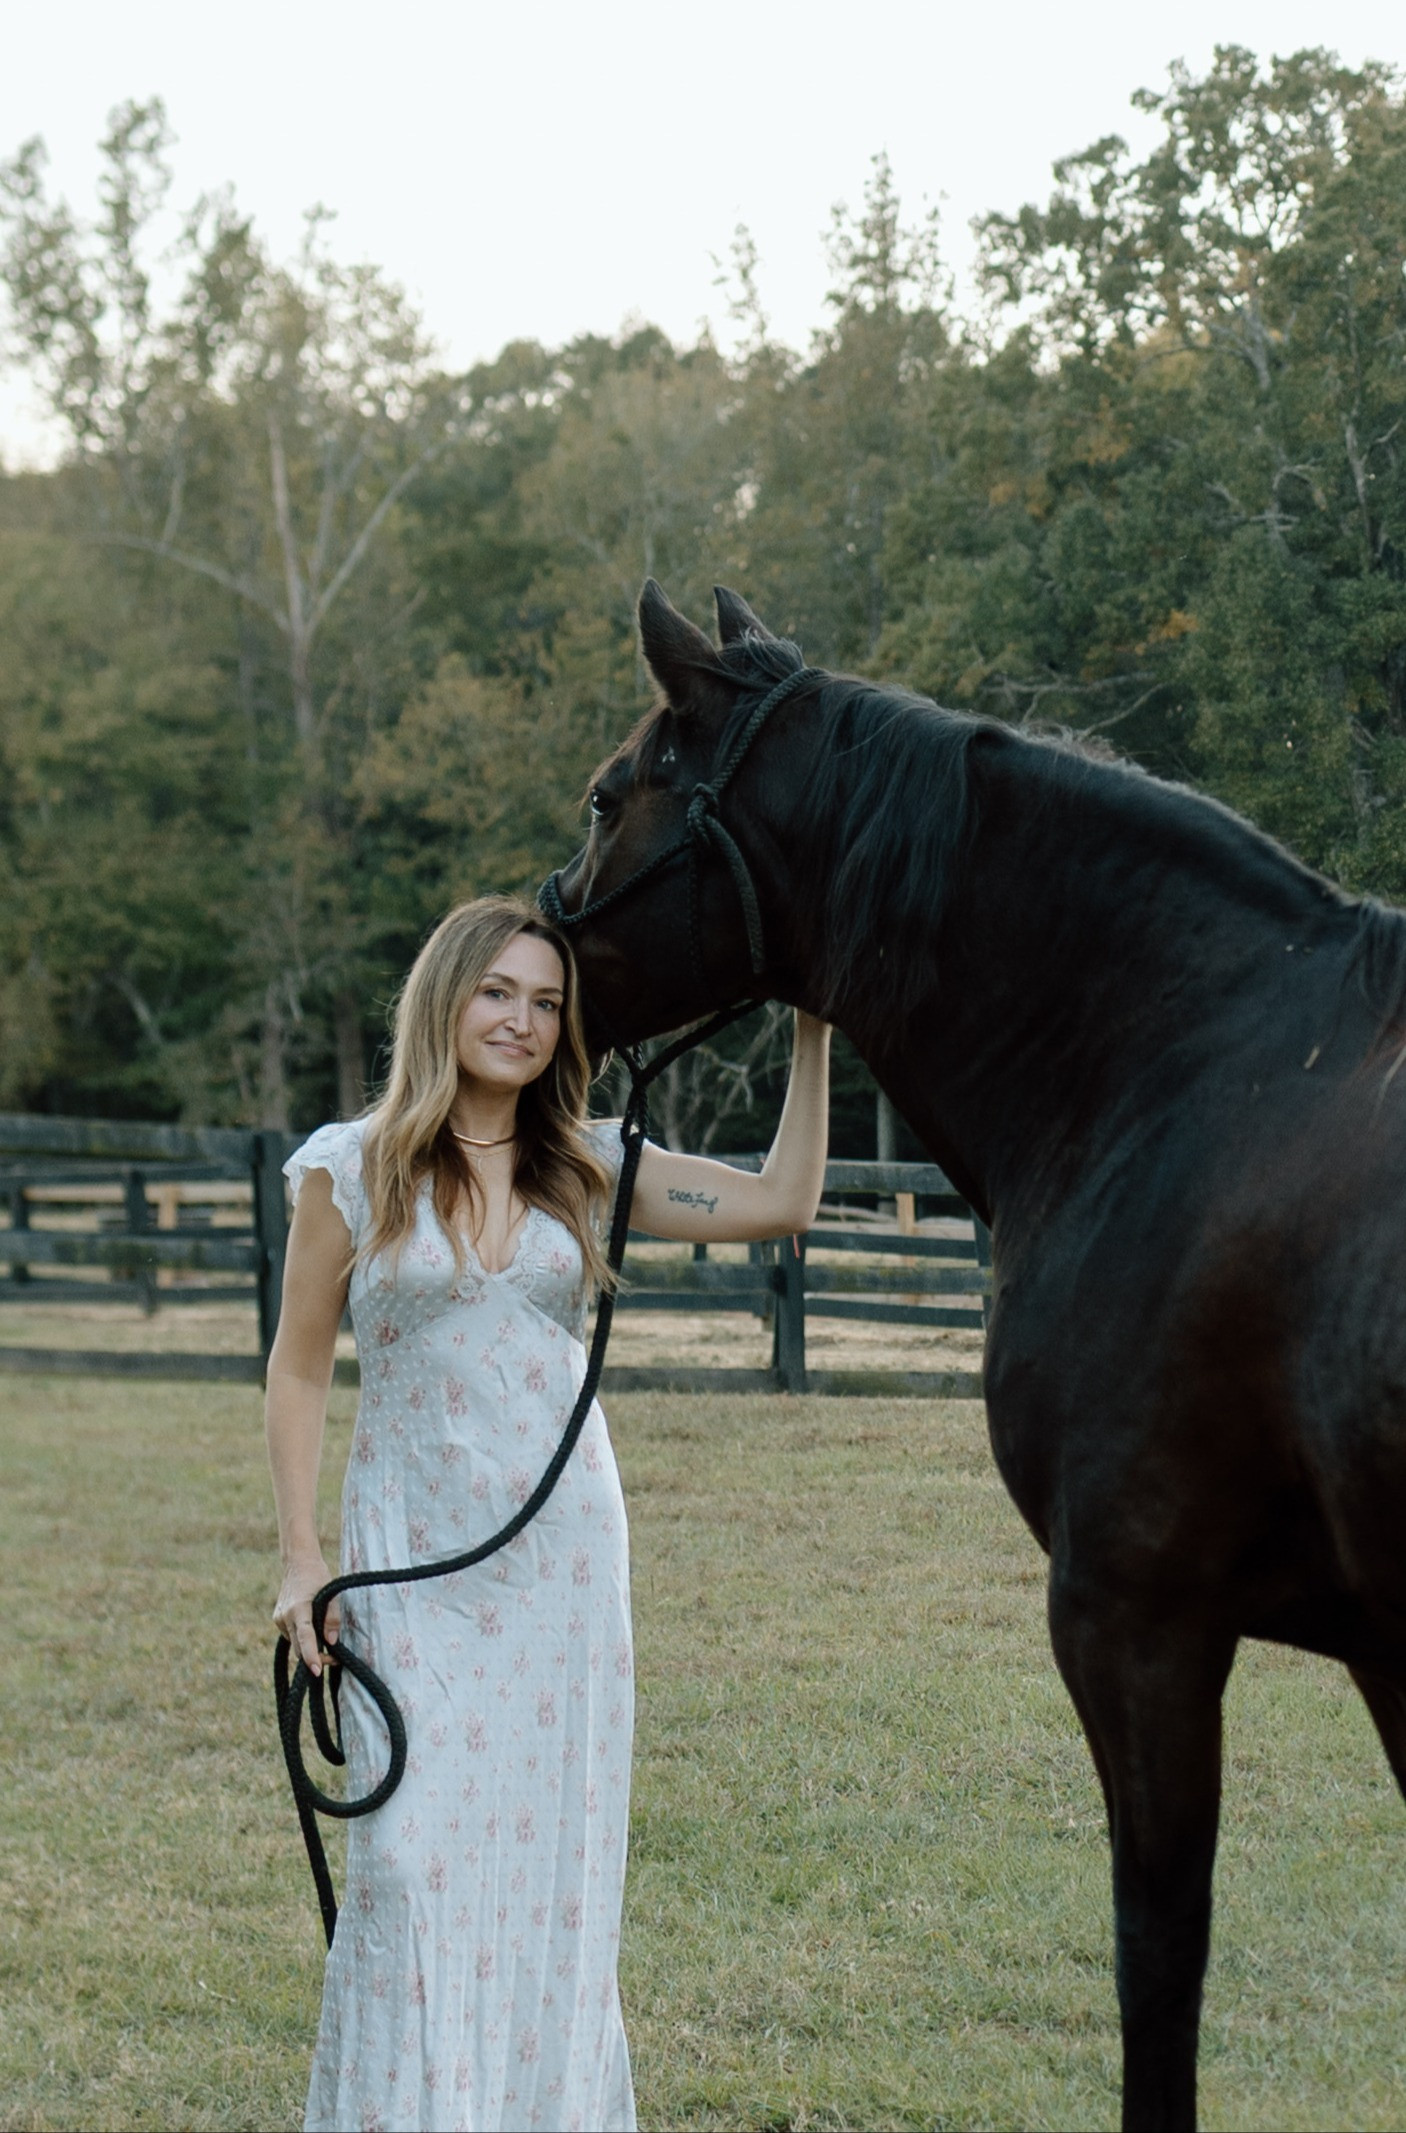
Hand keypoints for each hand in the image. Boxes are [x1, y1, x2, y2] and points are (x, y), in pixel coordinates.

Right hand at [273, 1552, 339, 1676]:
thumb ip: (332, 1618)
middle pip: (298, 1647)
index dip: (311, 1655)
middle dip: (315, 1656)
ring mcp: (279, 1618)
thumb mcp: (331, 1593)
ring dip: (308, 1648)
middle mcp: (285, 1616)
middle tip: (334, 1658)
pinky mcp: (277, 1619)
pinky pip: (291, 1636)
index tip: (317, 1670)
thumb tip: (332, 1641)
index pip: (305, 1637)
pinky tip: (312, 1629)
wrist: (297, 1563)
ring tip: (325, 1642)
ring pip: (294, 1643)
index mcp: (298, 1608)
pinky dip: (301, 1638)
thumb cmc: (317, 1576)